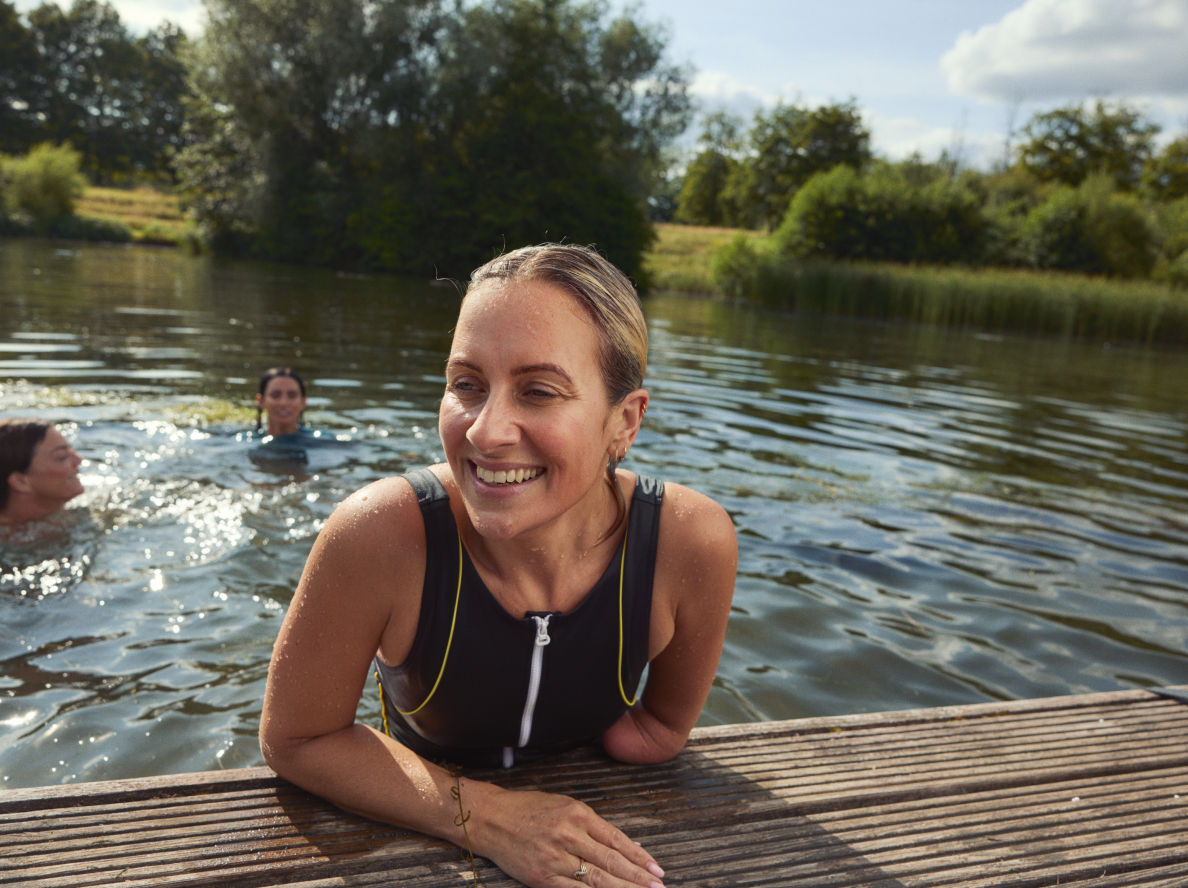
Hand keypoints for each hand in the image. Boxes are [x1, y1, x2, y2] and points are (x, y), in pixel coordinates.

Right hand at [469, 786, 664, 887]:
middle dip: (638, 878)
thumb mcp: (564, 805)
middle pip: (611, 862)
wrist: (490, 818)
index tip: (656, 869)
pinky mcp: (542, 877)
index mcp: (577, 814)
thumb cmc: (527, 808)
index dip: (639, 856)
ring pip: (597, 880)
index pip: (616, 840)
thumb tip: (625, 845)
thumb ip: (593, 825)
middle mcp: (569, 835)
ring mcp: (555, 858)